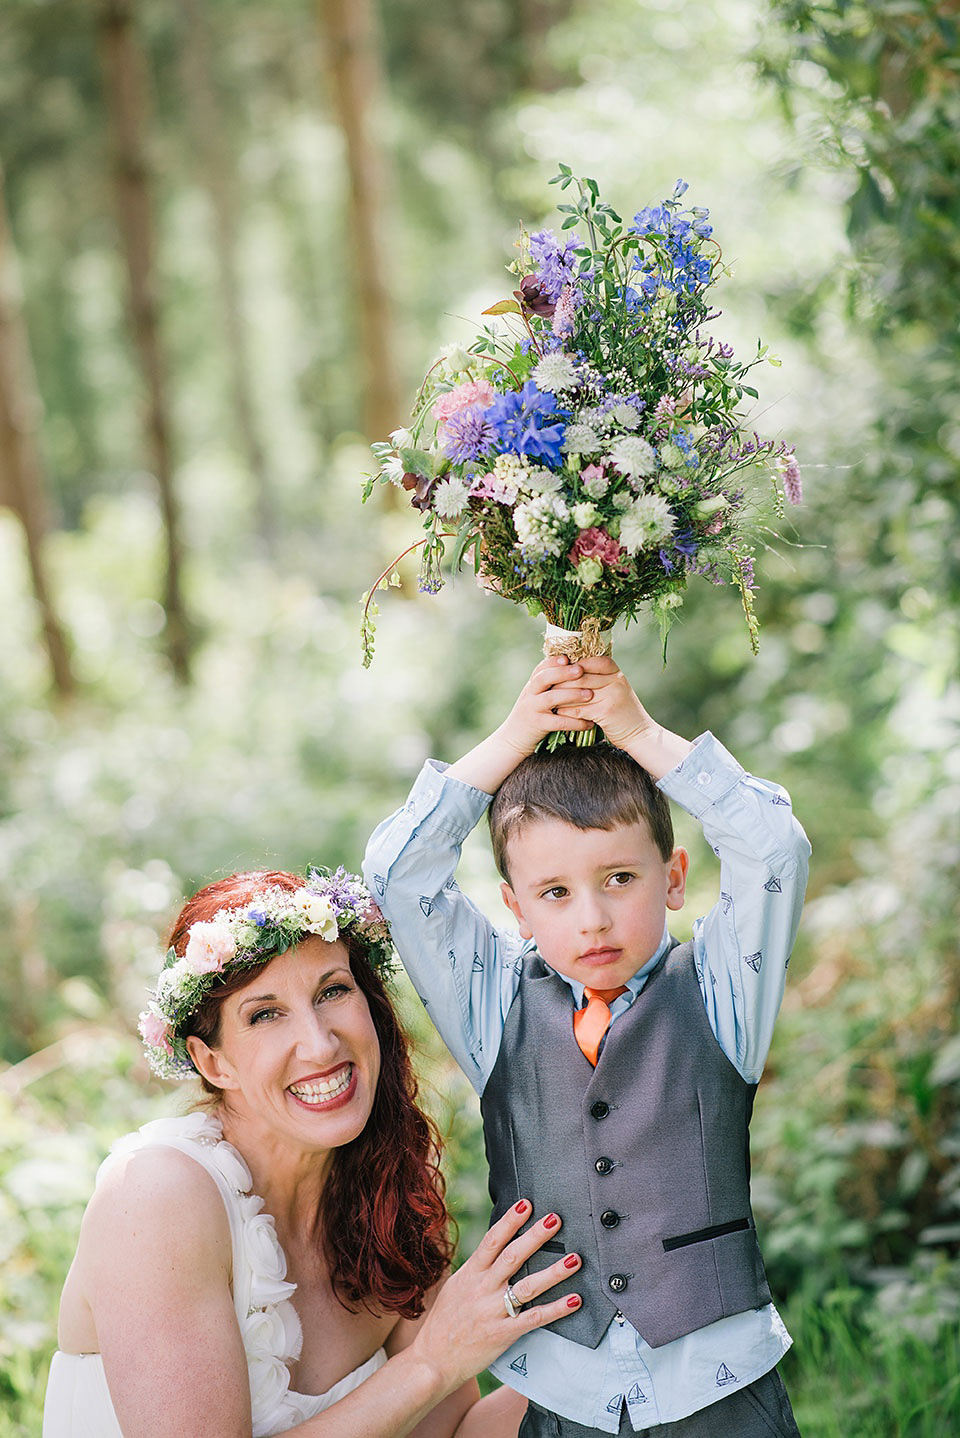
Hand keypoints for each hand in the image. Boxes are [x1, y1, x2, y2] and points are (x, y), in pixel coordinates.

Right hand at [410, 1203, 580, 1396]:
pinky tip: (574, 1299)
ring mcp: (493, 1311)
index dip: (510, 1221)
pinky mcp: (503, 1334)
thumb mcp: (456, 1286)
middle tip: (556, 1220)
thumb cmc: (445, 1321)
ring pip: (528, 1286)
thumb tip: (496, 1245)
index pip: (492, 1240)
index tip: (526, 1203)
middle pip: (513, 1257)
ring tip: (574, 1259)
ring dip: (553, 1272)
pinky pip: (534, 1318)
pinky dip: (556, 1309)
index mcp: (470, 1274)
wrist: (433, 1359)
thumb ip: (477, 1268)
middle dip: (536, 1237)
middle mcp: (482, 1289)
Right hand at [445, 657, 593, 793]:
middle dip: (562, 673)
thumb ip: (548, 686)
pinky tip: (588, 723)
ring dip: (571, 695)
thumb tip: (573, 670)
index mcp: (531, 686)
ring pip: (551, 698)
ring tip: (590, 694)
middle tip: (581, 670)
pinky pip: (557, 723)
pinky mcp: (537, 726)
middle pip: (543, 678)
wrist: (512, 740)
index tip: (568, 657)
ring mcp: (532, 710)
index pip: (541, 668)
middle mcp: (529, 694)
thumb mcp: (535, 697)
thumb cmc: (530, 716)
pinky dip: (574, 722)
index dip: (553, 661)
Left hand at [551, 657, 652, 748]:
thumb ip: (598, 679)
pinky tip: (558, 713)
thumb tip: (570, 670)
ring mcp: (612, 695)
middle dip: (561, 681)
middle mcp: (616, 681)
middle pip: (581, 676)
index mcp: (617, 673)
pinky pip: (579, 708)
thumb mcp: (615, 689)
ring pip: (577, 692)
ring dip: (561, 696)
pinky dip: (566, 711)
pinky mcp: (606, 712)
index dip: (573, 665)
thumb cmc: (623, 712)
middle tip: (547, 686)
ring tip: (549, 699)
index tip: (559, 671)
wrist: (640, 734)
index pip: (591, 661)